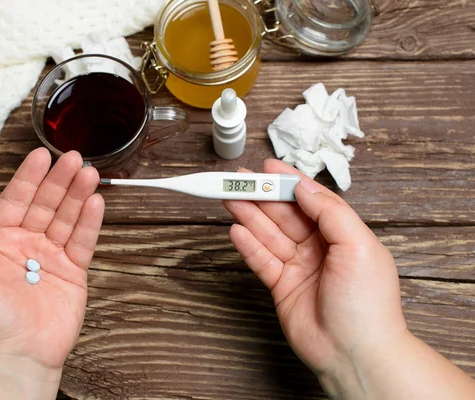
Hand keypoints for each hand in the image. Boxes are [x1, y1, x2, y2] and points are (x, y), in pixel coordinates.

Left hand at [0, 148, 103, 398]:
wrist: (14, 356)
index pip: (16, 200)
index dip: (29, 177)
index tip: (41, 155)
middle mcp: (26, 247)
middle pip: (46, 205)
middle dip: (60, 180)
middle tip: (73, 158)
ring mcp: (51, 259)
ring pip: (67, 218)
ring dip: (78, 195)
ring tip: (89, 173)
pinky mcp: (73, 273)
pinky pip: (83, 241)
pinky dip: (90, 222)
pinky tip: (95, 202)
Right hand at [223, 159, 406, 378]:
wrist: (355, 354)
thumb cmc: (367, 303)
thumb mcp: (358, 245)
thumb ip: (330, 212)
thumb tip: (304, 187)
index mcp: (342, 234)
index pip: (310, 200)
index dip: (288, 182)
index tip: (266, 167)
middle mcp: (319, 248)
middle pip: (284, 215)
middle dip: (261, 196)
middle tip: (236, 180)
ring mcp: (299, 267)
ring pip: (269, 234)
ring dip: (249, 215)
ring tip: (228, 197)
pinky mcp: (282, 287)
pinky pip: (261, 260)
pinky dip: (248, 246)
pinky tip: (235, 230)